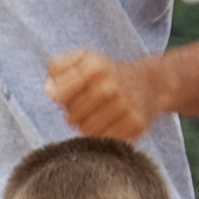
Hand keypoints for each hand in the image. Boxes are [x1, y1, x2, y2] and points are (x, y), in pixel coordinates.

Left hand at [43, 44, 170, 141]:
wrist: (149, 84)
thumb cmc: (106, 72)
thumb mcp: (81, 59)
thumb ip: (57, 68)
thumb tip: (49, 92)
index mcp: (94, 66)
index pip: (60, 96)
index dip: (61, 98)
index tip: (70, 94)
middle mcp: (109, 86)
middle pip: (72, 117)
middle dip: (73, 114)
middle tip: (86, 106)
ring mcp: (123, 106)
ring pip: (86, 131)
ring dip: (86, 127)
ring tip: (95, 115)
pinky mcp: (134, 123)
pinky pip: (105, 139)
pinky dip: (103, 135)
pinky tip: (109, 123)